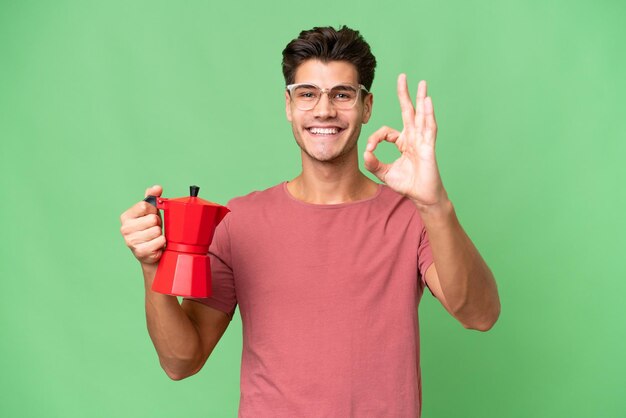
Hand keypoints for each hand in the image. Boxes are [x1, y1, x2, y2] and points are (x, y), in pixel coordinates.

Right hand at [120, 185, 165, 265]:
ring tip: (154, 238)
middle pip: (152, 219)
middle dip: (158, 224)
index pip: (144, 205)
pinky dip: (161, 243)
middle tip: (154, 229)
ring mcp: (131, 241)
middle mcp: (125, 228)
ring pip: (157, 230)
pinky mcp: (140, 252)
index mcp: (126, 216)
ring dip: (160, 234)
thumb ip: (152, 198)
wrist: (150, 253)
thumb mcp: (150, 212)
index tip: (151, 216)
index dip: (153, 210)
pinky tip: (156, 246)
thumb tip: (156, 187)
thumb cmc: (150, 230)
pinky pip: (159, 241)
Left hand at [364, 75, 446, 207]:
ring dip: (421, 99)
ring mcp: (422, 141)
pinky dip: (428, 114)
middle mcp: (413, 138)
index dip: (376, 137)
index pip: (387, 132)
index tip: (370, 149)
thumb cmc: (407, 185)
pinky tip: (427, 101)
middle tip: (402, 76)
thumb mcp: (384, 173)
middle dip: (405, 94)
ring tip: (422, 83)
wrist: (422, 197)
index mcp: (403, 143)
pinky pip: (429, 128)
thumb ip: (373, 163)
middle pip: (408, 111)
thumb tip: (365, 153)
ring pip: (421, 116)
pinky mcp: (429, 147)